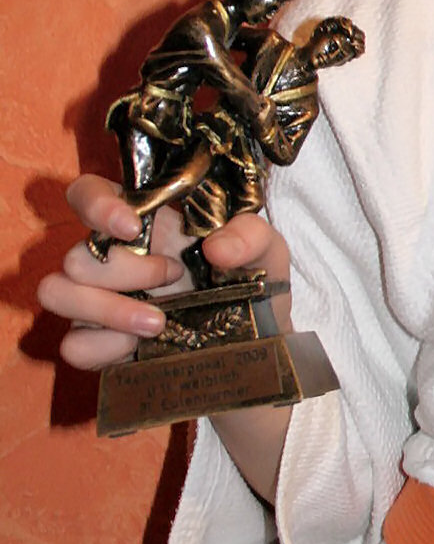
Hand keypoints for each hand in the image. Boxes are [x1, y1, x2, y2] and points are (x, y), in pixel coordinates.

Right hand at [37, 175, 291, 370]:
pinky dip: (104, 346)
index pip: (88, 194)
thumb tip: (217, 248)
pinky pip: (72, 344)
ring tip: (159, 321)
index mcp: (143, 226)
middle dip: (126, 269)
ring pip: (57, 293)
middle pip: (74, 254)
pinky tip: (141, 347)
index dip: (95, 203)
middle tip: (174, 278)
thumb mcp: (266, 252)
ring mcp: (98, 304)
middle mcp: (112, 260)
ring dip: (106, 307)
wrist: (258, 349)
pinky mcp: (99, 345)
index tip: (133, 225)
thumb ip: (250, 235)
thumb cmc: (253, 287)